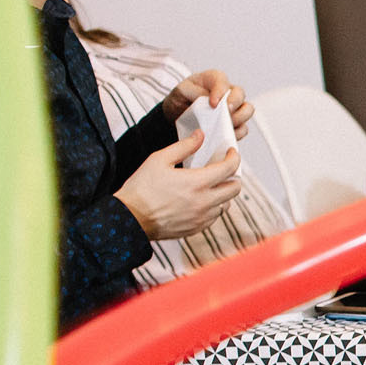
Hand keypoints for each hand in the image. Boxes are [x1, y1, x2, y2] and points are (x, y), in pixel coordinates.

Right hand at [116, 132, 242, 238]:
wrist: (130, 218)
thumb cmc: (141, 188)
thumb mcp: (159, 159)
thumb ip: (184, 146)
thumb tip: (200, 135)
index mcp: (197, 183)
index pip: (229, 169)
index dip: (234, 157)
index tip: (231, 152)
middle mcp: (204, 202)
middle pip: (234, 189)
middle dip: (234, 176)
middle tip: (225, 169)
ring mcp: (202, 218)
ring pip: (226, 204)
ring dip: (223, 193)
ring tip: (211, 185)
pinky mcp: (197, 228)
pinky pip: (214, 217)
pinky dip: (213, 207)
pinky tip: (201, 200)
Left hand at [161, 69, 250, 136]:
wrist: (178, 115)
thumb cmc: (181, 98)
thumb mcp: (181, 91)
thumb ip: (195, 92)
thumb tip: (211, 101)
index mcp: (214, 79)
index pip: (222, 81)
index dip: (220, 92)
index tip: (212, 104)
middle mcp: (228, 92)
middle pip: (241, 94)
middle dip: (235, 104)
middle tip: (225, 113)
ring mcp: (234, 108)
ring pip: (247, 110)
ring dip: (239, 119)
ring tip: (224, 126)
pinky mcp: (235, 123)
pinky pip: (243, 128)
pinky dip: (236, 133)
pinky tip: (224, 135)